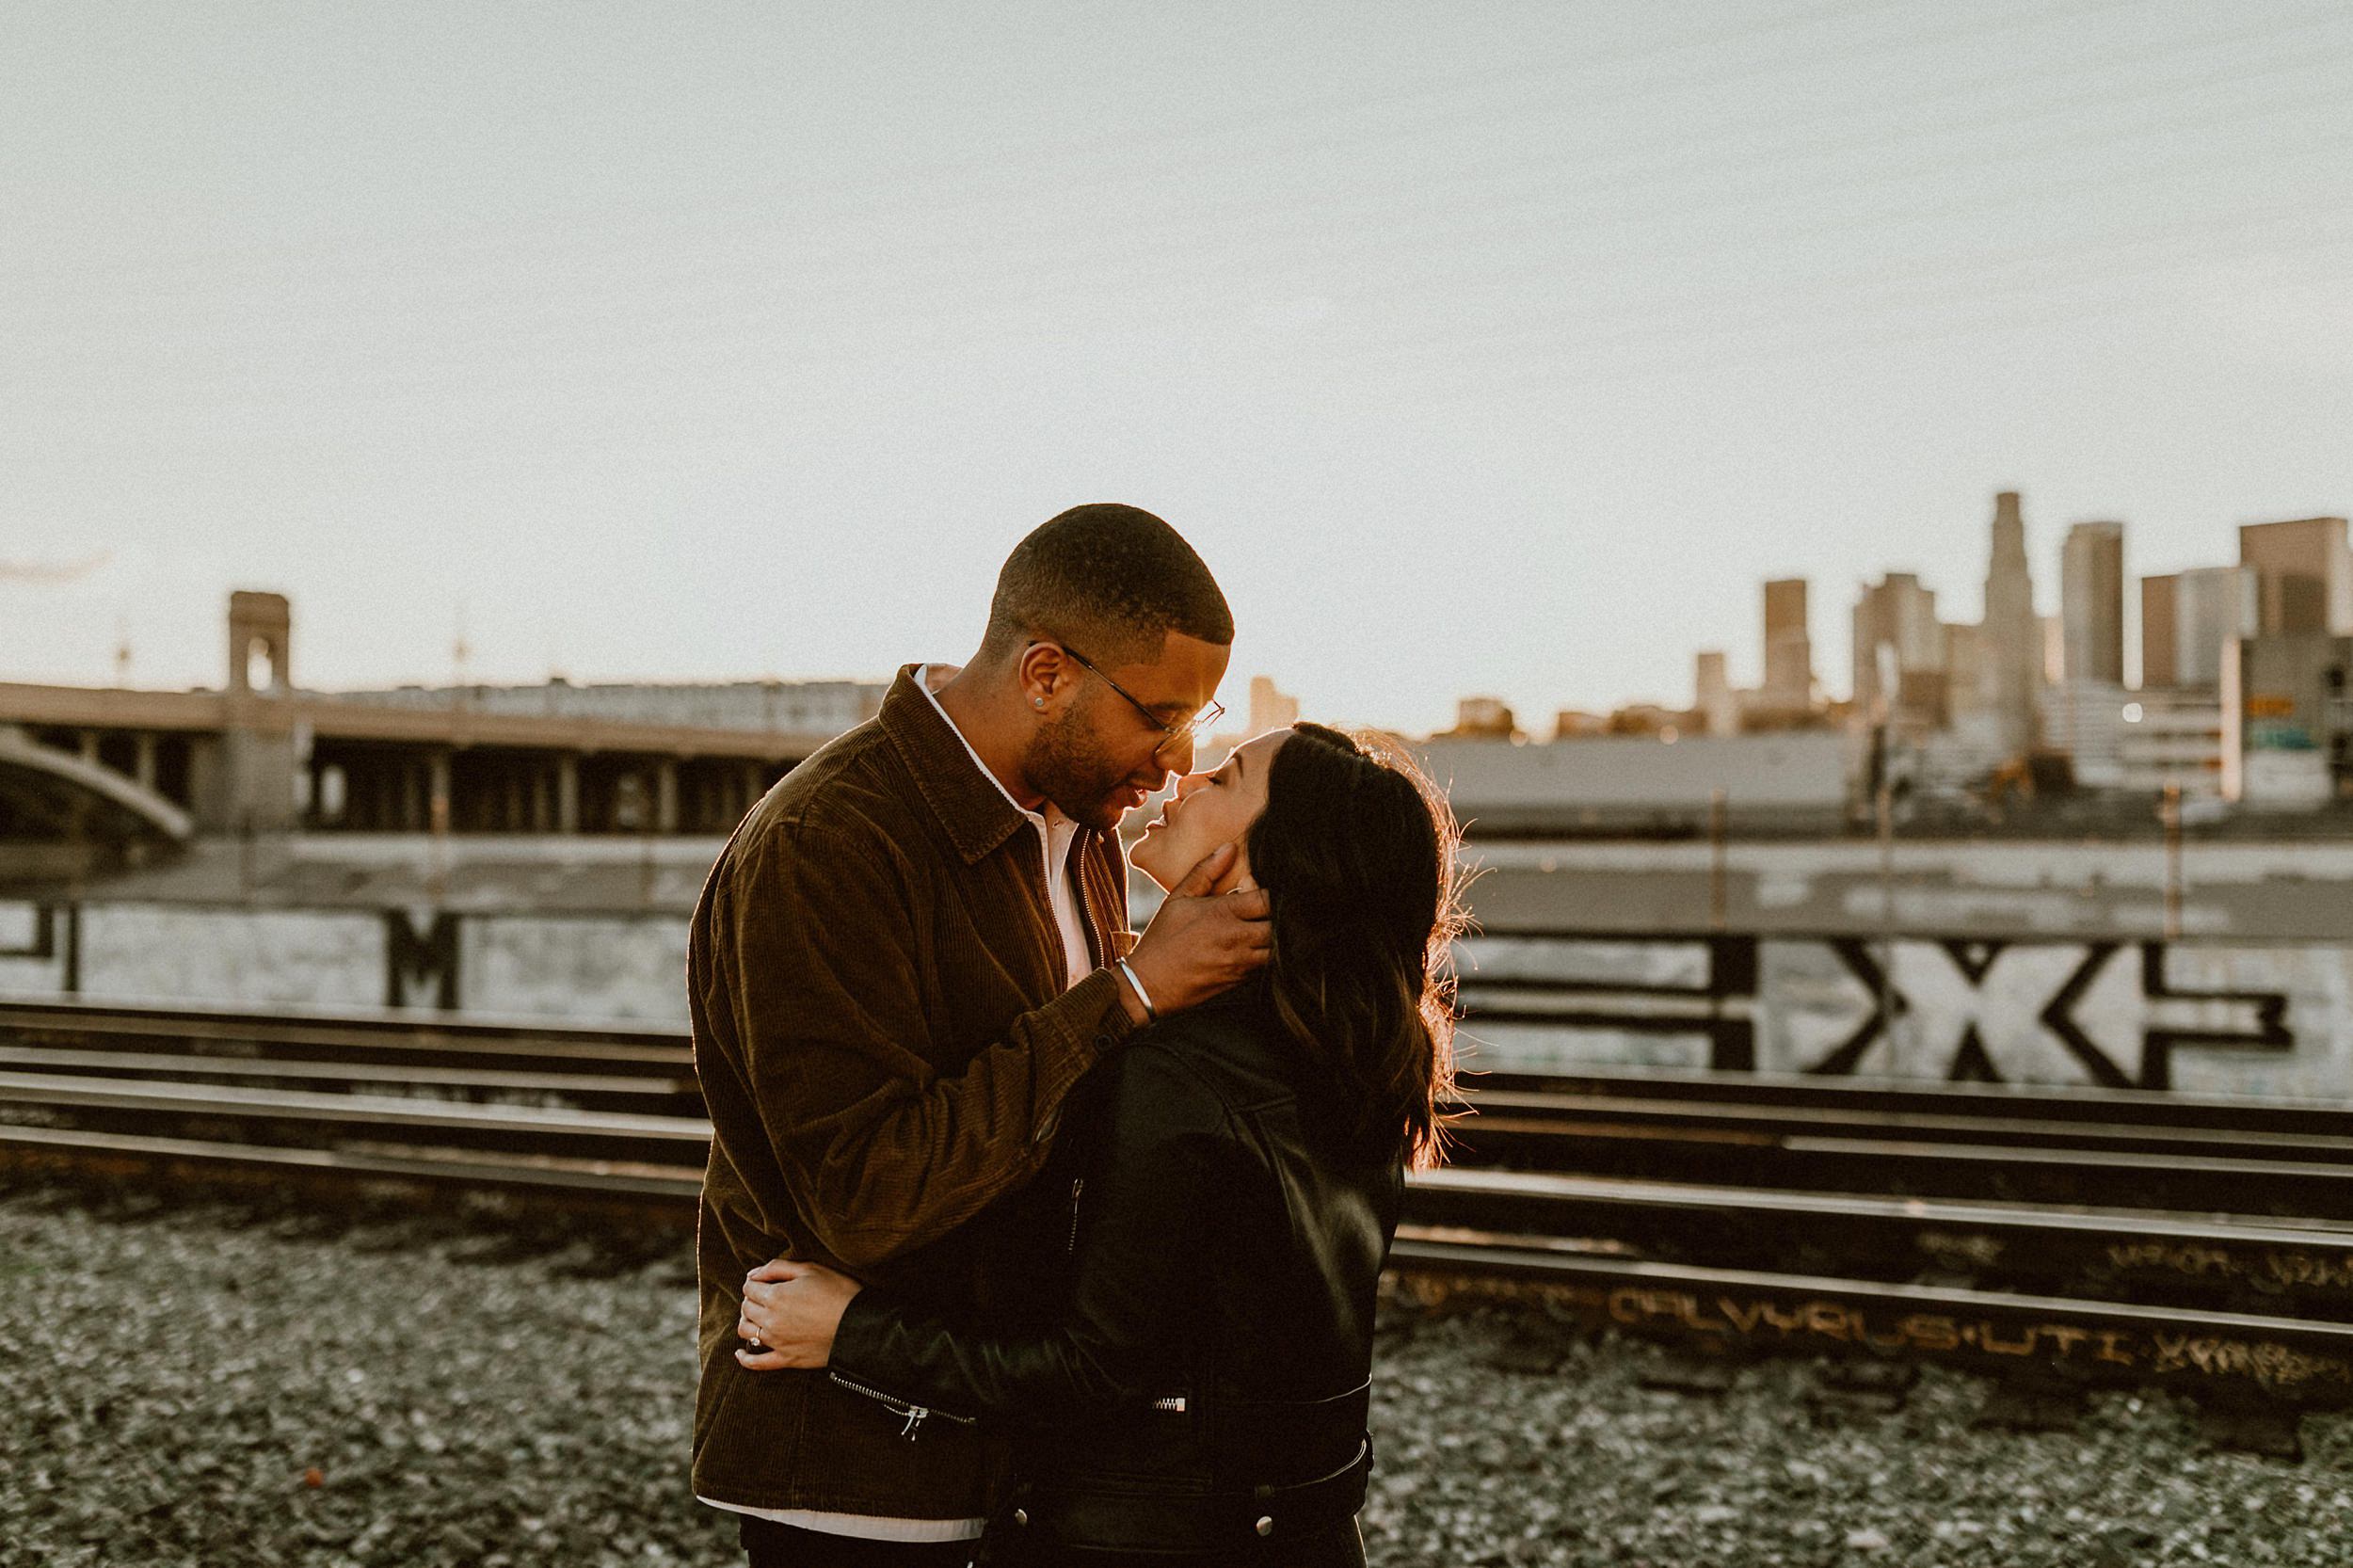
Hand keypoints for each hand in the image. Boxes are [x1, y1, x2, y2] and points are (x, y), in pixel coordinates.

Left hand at [736, 1258, 863, 1371]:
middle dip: (751, 1300)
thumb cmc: (838, 1292)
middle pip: (746, 1308)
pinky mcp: (786, 1359)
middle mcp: (770, 1320)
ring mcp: (777, 1342)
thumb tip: (753, 1274)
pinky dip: (745, 1359)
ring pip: (746, 1332)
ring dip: (747, 1322)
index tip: (765, 1282)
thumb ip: (778, 1267)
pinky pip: (757, 1363)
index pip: (749, 1287)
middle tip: (764, 1297)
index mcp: (775, 1296)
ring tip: (757, 1318)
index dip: (755, 1282)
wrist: (859, 1326)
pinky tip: (741, 1353)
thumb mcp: (811, 1269)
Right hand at [1121, 843, 1271, 1018]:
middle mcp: (1236, 938)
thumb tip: (1229, 848)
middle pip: (1279, 925)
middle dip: (1279, 916)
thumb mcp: (1178, 898)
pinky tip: (1254, 948)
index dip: (1273, 892)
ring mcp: (1240, 962)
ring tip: (1263, 929)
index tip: (1264, 890)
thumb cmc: (1162, 938)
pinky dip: (1266, 956)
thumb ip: (1205, 871)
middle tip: (1270, 911)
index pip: (1268, 899)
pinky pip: (1266, 967)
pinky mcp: (1239, 981)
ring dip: (1275, 938)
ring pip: (1277, 949)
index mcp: (1223, 913)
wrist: (1149, 983)